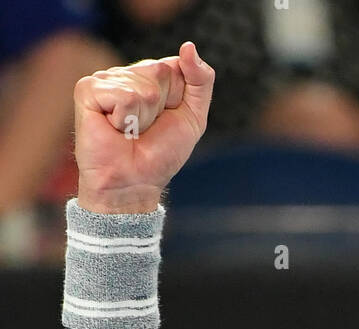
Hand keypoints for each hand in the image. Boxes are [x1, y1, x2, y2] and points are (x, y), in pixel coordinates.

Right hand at [73, 40, 213, 211]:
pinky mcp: (87, 89)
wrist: (134, 183)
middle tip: (145, 129)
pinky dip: (125, 119)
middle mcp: (127, 73)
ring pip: (143, 87)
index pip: (176, 67)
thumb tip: (188, 46)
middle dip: (160, 108)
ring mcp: (105, 79)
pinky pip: (123, 95)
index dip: (178, 99)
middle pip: (160, 73)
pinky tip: (114, 129)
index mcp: (150, 76)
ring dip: (143, 118)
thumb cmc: (159, 155)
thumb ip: (201, 81)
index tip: (165, 120)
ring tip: (129, 132)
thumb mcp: (193, 118)